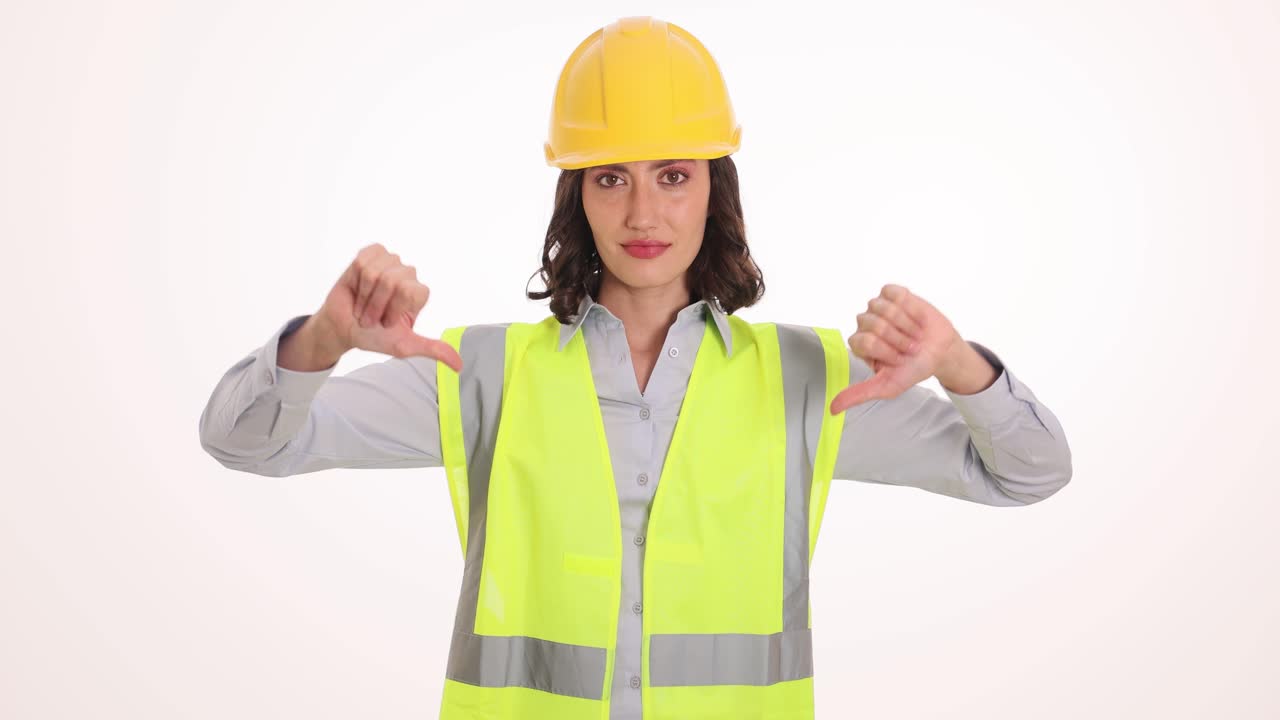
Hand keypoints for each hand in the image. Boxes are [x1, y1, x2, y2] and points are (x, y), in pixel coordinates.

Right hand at [313, 243, 462, 371]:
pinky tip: (357, 288)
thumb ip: (433, 349)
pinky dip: (356, 281)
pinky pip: (363, 262)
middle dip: (376, 304)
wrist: (345, 329)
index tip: (387, 323)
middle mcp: (407, 275)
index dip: (393, 310)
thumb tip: (459, 365)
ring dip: (364, 295)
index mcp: (418, 293)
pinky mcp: (369, 254)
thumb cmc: (375, 336)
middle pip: (391, 282)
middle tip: (372, 317)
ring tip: (363, 304)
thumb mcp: (405, 346)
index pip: (411, 292)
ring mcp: (389, 262)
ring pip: (375, 273)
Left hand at [829, 284, 963, 413]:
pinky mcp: (893, 294)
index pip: (864, 341)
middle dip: (897, 339)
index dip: (885, 351)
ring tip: (914, 334)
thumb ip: (859, 394)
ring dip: (906, 324)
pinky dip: (910, 308)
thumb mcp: (887, 386)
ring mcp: (878, 307)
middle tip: (909, 347)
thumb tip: (833, 408)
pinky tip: (916, 318)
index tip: (899, 360)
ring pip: (885, 309)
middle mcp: (865, 324)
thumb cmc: (913, 368)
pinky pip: (896, 295)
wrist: (940, 353)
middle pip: (874, 324)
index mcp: (860, 344)